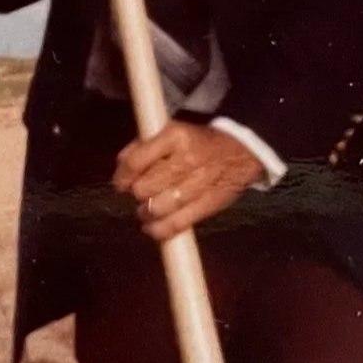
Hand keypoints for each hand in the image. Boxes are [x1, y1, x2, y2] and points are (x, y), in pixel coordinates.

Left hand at [115, 122, 263, 240]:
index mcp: (175, 137)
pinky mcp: (209, 204)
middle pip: (145, 188)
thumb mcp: (171, 132)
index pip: (136, 161)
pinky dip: (160, 230)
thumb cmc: (197, 142)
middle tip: (141, 193)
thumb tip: (122, 166)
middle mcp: (187, 160)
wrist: (241, 151)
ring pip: (159, 208)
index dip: (123, 176)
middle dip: (137, 194)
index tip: (121, 183)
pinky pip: (177, 223)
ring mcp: (199, 184)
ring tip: (146, 210)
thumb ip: (143, 146)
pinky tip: (152, 228)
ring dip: (146, 212)